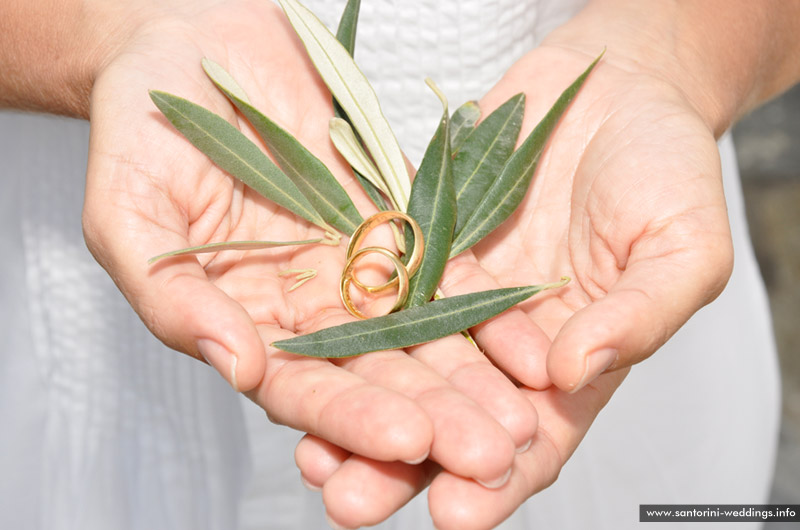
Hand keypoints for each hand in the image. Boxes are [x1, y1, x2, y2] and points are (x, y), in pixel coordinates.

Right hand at [82, 0, 538, 485]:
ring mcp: (360, 267)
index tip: (407, 441)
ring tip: (524, 415)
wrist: (200, 45)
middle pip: (378, 375)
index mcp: (245, 321)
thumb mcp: (130, 212)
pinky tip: (530, 341)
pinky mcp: (400, 222)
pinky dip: (489, 307)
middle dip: (435, 417)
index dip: (352, 417)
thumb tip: (235, 366)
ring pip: (424, 334)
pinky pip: (450, 269)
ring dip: (474, 378)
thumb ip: (173, 295)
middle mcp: (309, 307)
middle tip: (492, 455)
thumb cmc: (145, 128)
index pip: (301, 388)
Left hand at [294, 41, 733, 528]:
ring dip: (355, 417)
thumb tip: (573, 374)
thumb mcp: (682, 245)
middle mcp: (506, 348)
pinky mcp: (422, 254)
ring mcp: (458, 302)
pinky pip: (378, 298)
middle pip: (449, 424)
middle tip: (349, 502)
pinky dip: (345, 333)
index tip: (454, 511)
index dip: (495, 484)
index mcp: (576, 365)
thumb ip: (638, 315)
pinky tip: (303, 363)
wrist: (614, 90)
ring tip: (311, 458)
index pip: (531, 443)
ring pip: (400, 372)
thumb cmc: (667, 169)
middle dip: (399, 467)